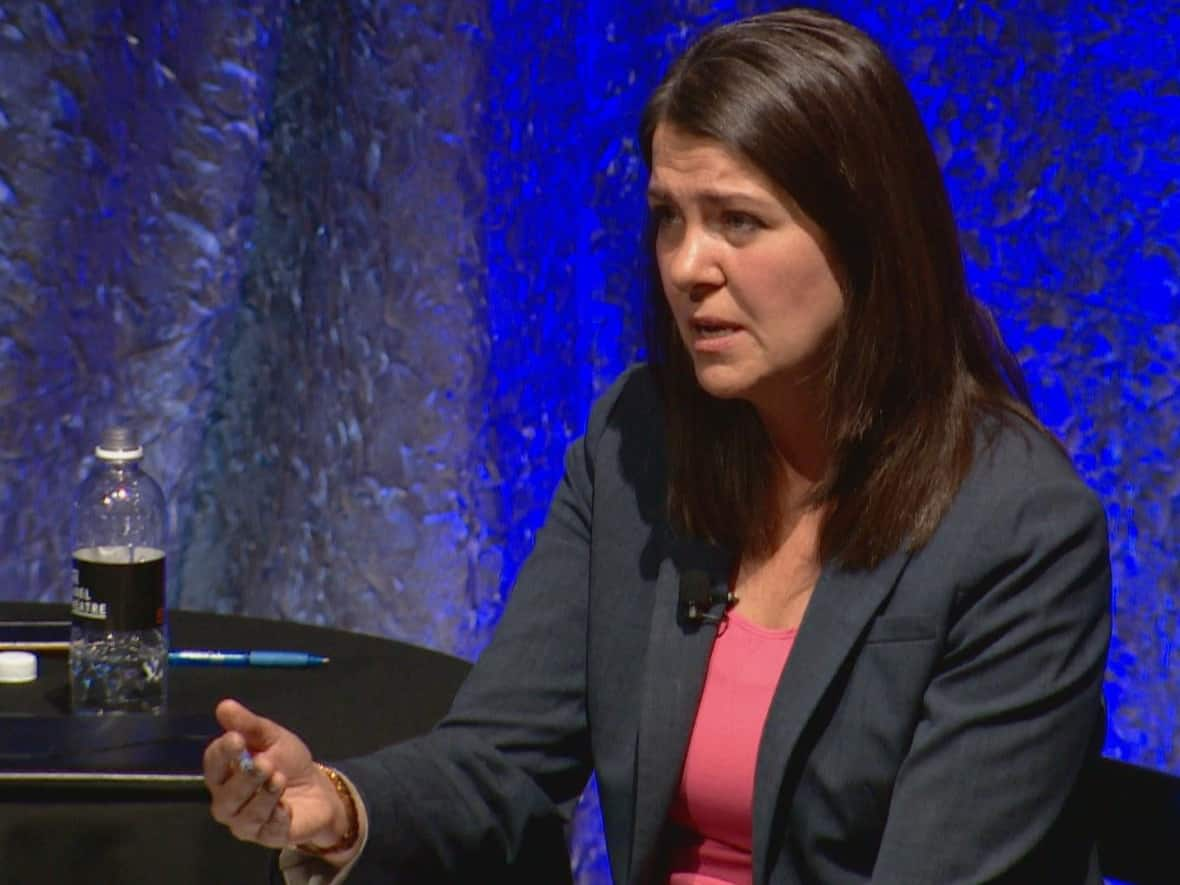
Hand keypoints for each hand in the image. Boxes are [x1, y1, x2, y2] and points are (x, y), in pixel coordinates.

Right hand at [204, 699, 354, 852]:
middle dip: (243, 779)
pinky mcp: (268, 836)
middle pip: (225, 796)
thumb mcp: (273, 738)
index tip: (237, 739)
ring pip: (243, 816)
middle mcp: (229, 801)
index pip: (213, 765)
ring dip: (262, 796)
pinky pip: (267, 830)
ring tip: (279, 778)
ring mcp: (246, 822)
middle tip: (264, 762)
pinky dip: (276, 816)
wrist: (319, 790)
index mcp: (226, 774)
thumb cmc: (288, 762)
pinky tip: (286, 806)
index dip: (222, 753)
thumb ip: (249, 725)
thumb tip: (224, 706)